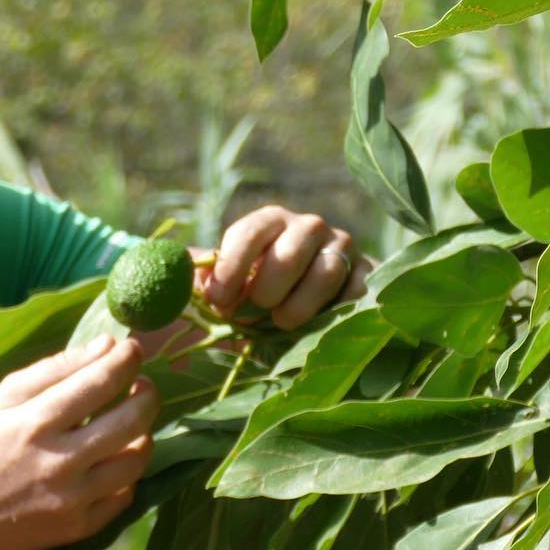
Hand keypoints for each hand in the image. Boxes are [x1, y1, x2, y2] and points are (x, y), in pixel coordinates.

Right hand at [0, 336, 158, 549]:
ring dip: (145, 433)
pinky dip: (128, 473)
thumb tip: (106, 346)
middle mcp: (59, 462)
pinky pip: (126, 496)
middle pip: (130, 421)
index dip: (125, 360)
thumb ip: (53, 369)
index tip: (133, 348)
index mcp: (35, 423)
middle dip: (147, 394)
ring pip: (137, 461)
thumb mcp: (0, 399)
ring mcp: (73, 499)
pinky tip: (116, 458)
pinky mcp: (80, 528)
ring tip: (133, 421)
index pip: (99, 382)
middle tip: (143, 384)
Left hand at [197, 204, 369, 330]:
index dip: (230, 267)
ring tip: (281, 323)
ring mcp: (342, 246)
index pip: (249, 233)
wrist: (319, 298)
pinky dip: (335, 312)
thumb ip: (206, 278)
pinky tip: (317, 328)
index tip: (217, 300)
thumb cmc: (262, 288)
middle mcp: (308, 226)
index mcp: (270, 221)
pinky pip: (356, 291)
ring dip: (301, 303)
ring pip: (326, 270)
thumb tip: (182, 278)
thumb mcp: (233, 280)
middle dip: (267, 286)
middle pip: (291, 249)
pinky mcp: (368, 272)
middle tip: (252, 314)